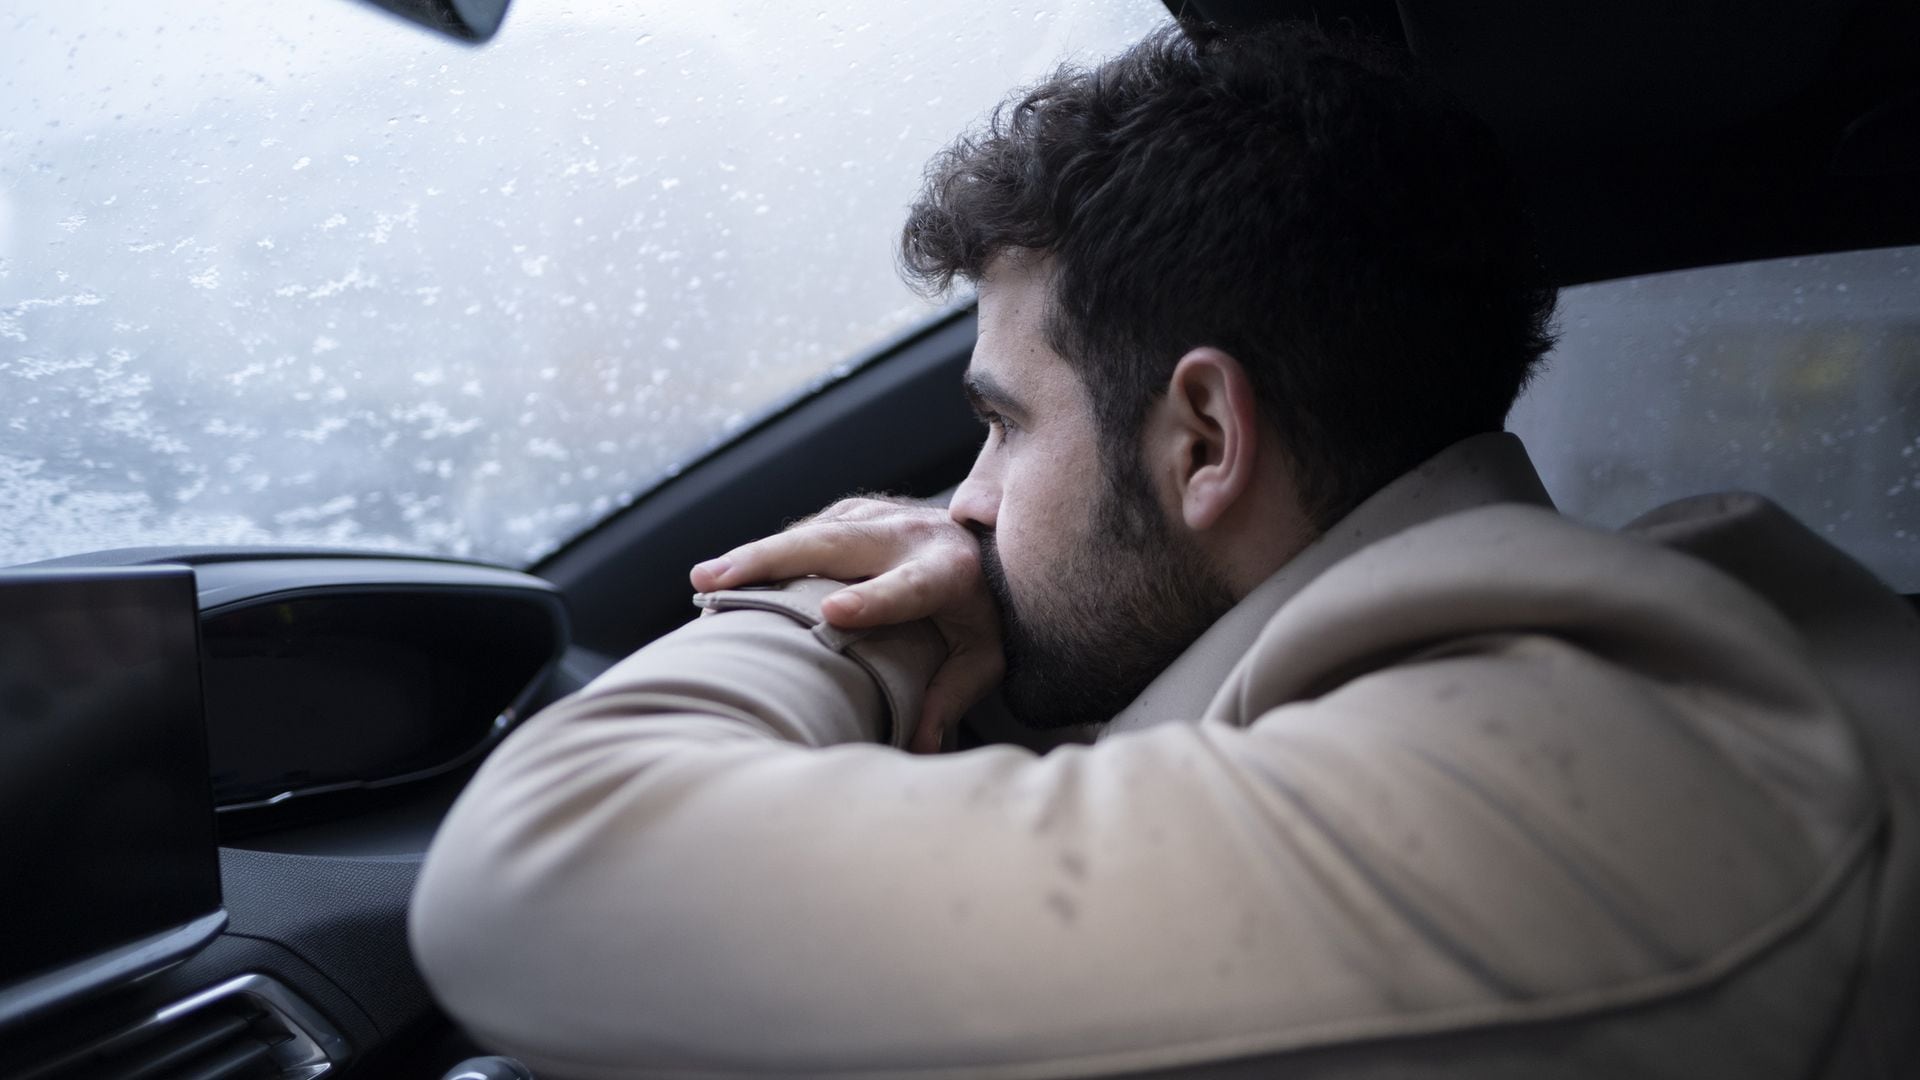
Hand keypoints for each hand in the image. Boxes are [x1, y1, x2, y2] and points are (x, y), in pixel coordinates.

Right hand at [689, 496, 1003, 752]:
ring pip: (810, 532)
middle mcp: (911, 534)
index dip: (872, 600)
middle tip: (718, 582)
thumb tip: (918, 746)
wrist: (994, 546)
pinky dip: (767, 552)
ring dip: (755, 555)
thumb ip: (950, 696)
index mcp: (949, 572)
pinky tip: (729, 572)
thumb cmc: (984, 613)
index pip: (906, 588)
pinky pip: (807, 530)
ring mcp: (879, 516)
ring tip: (705, 579)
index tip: (832, 612)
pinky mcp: (856, 511)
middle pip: (836, 546)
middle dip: (773, 562)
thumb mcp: (983, 657)